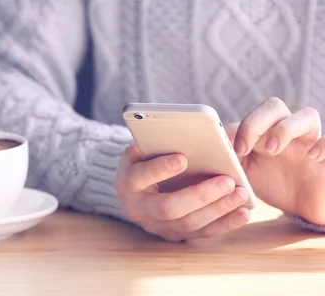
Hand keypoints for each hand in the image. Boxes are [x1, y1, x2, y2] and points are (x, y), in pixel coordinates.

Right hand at [114, 144, 250, 241]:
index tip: (182, 158)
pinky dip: (226, 223)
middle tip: (226, 180)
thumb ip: (149, 143)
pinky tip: (244, 212)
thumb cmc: (144, 160)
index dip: (159, 169)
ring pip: (189, 223)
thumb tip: (166, 134)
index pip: (139, 177)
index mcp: (126, 183)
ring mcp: (158, 226)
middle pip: (168, 207)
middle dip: (199, 194)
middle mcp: (139, 210)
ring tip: (240, 192)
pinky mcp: (176, 236)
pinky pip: (203, 234)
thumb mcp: (140, 149)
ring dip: (218, 209)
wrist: (140, 188)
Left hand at [228, 97, 324, 224]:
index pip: (249, 115)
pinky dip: (323, 143)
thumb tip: (212, 145)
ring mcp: (309, 141)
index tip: (236, 150)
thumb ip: (230, 158)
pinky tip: (312, 158)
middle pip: (273, 105)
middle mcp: (286, 131)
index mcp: (263, 133)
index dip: (242, 127)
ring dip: (286, 129)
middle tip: (250, 147)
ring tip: (274, 151)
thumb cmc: (273, 185)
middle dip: (258, 121)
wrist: (303, 209)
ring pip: (306, 114)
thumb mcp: (246, 173)